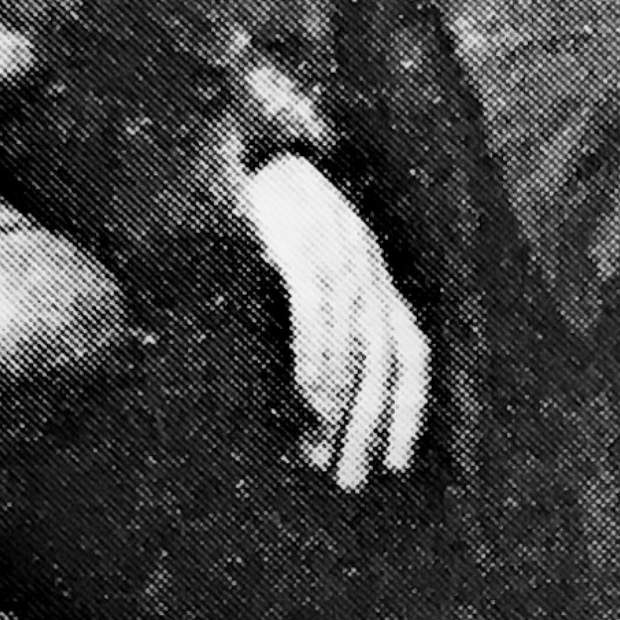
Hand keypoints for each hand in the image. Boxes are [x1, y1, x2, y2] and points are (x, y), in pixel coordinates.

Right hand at [234, 151, 430, 490]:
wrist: (208, 142)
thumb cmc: (236, 221)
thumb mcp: (283, 275)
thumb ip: (306, 328)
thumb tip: (309, 411)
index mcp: (368, 269)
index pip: (411, 348)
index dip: (410, 409)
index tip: (396, 464)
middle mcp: (363, 255)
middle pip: (387, 353)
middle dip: (370, 423)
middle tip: (348, 477)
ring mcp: (333, 240)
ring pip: (357, 338)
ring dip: (340, 404)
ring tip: (316, 450)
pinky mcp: (296, 233)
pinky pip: (319, 309)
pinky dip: (317, 360)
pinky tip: (304, 403)